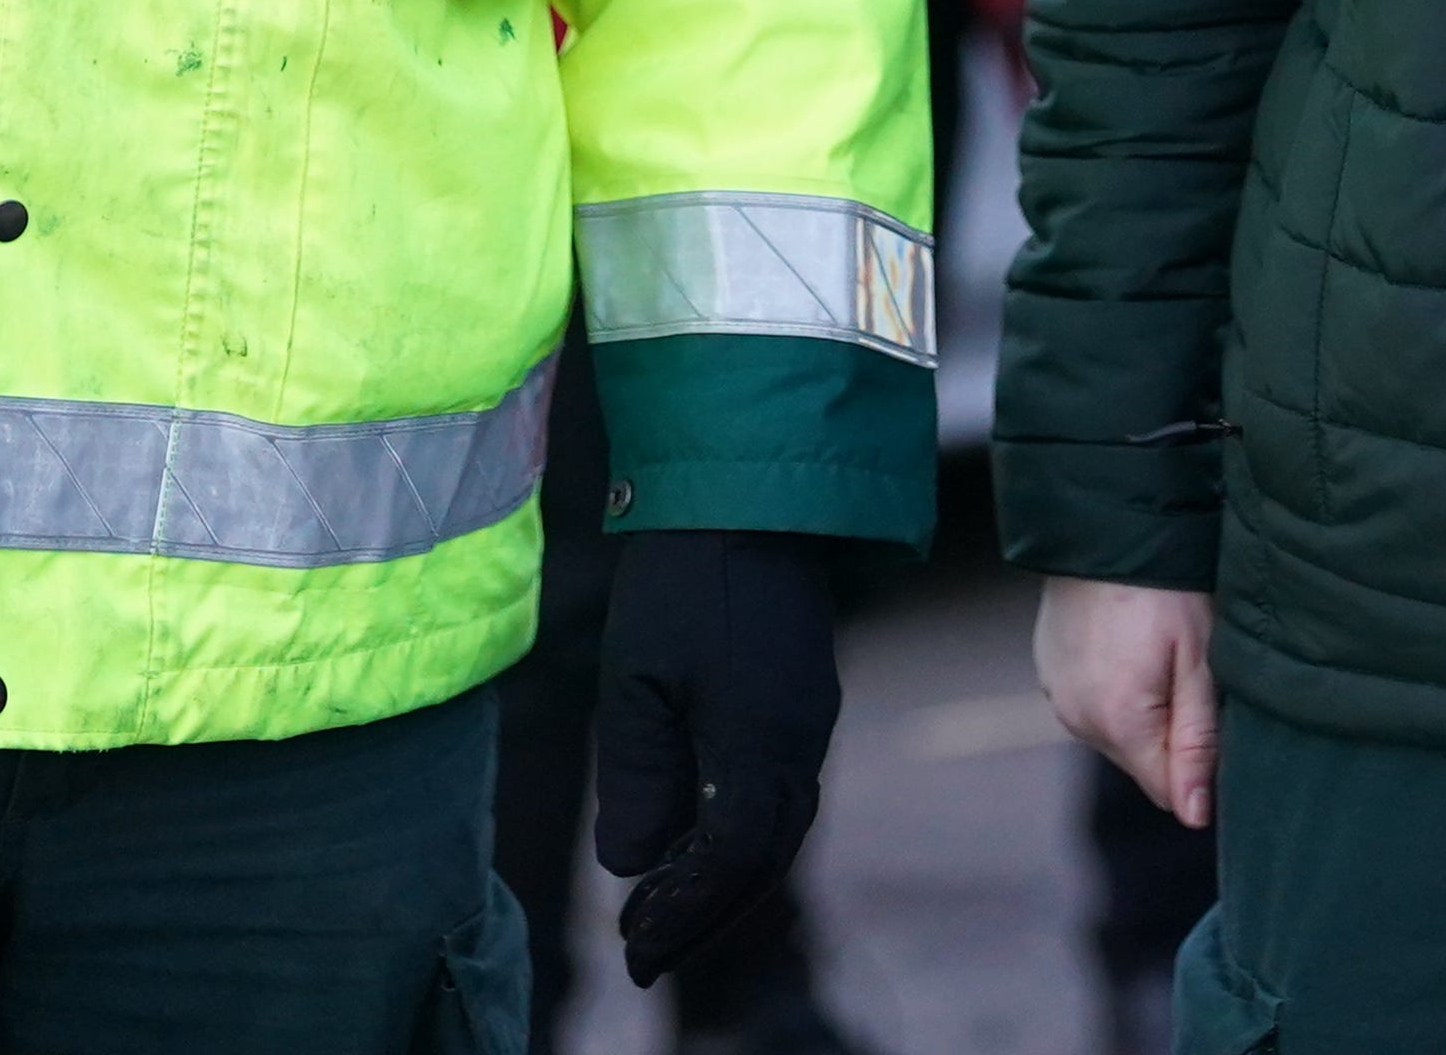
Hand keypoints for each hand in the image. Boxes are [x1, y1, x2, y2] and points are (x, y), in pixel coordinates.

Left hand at [595, 530, 841, 986]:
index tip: (636, 949)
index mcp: (759, 743)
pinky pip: (786, 794)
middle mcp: (799, 743)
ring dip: (726, 878)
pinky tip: (701, 841)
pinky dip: (744, 836)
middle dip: (704, 911)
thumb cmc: (682, 583)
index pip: (728, 860)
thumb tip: (634, 865)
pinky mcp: (807, 701)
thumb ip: (638, 779)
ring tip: (665, 909)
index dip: (683, 911)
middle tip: (644, 948)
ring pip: (779, 830)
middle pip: (761, 859)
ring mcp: (811, 721)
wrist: (751, 497)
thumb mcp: (635, 682)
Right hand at [1037, 574, 1217, 830]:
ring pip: (1118, 732)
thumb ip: (1198, 743)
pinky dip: (1115, 686)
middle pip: (1143, 761)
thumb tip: (1195, 817)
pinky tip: (1129, 643)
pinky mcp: (1049, 672)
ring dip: (1143, 710)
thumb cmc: (1166, 588)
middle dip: (1173, 733)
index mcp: (1118, 723)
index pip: (1168, 791)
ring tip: (1158, 650)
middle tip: (1189, 670)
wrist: (1106, 526)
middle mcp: (1078, 720)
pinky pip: (1093, 702)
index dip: (1201, 768)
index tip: (1216, 718)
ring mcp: (1057, 695)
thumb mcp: (1200, 662)